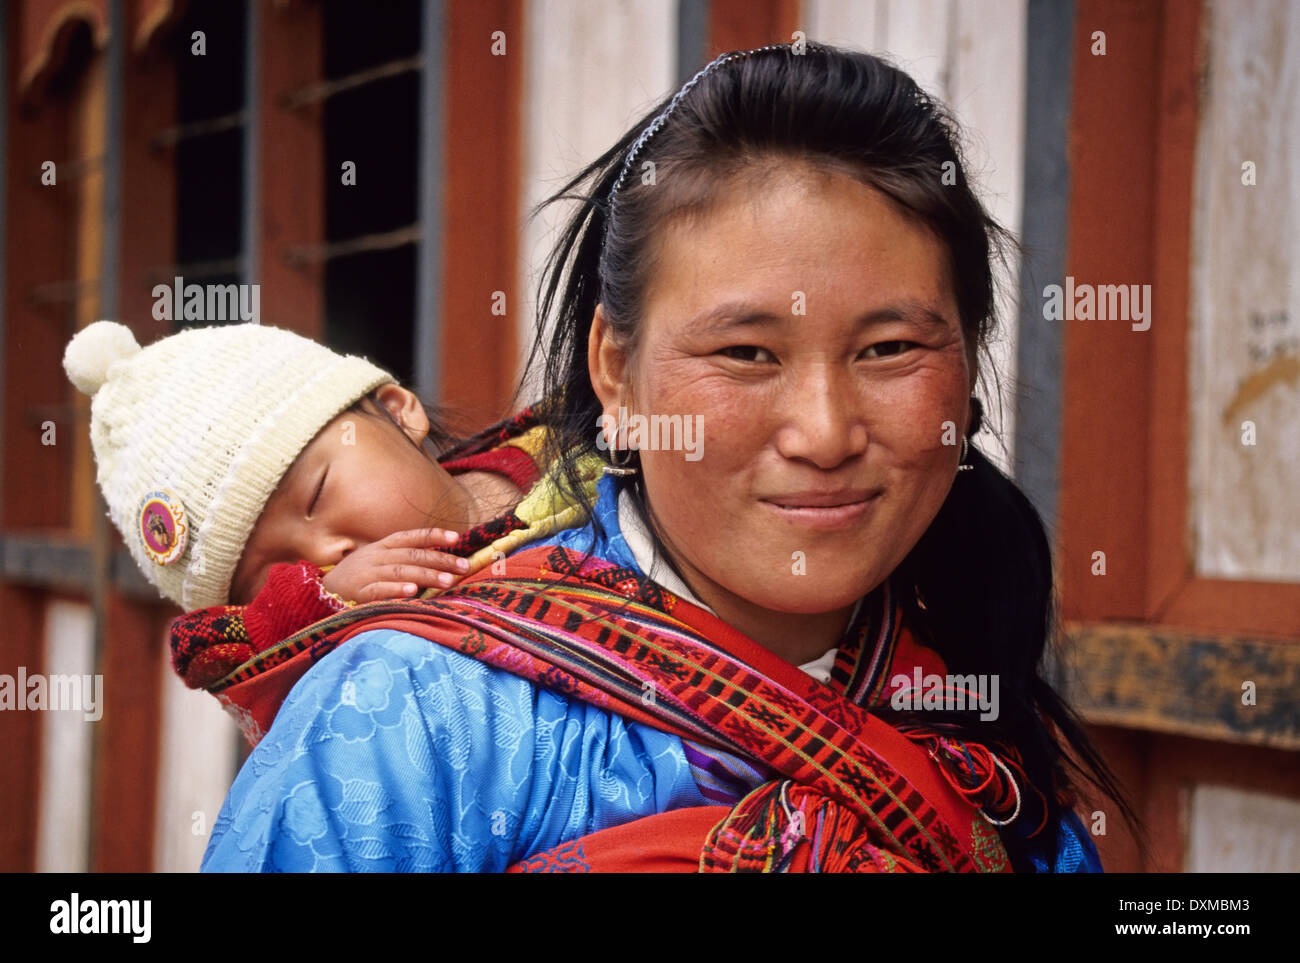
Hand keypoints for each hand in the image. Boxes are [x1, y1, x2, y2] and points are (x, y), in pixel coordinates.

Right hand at [319, 528, 470, 602]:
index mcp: (382, 546)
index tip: (458, 537)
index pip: (411, 537)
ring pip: (400, 571)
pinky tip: (412, 591)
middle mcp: (376, 556)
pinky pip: (378, 590)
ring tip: (447, 580)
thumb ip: (404, 561)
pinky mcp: (356, 593)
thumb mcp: (378, 562)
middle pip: (412, 555)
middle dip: (440, 559)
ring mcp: (366, 574)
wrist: (317, 592)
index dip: (434, 535)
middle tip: (463, 567)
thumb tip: (439, 563)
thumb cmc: (356, 578)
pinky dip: (395, 589)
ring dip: (425, 575)